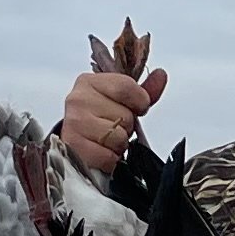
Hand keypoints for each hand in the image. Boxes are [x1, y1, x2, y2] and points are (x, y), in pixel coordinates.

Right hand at [59, 63, 167, 177]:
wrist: (73, 142)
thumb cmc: (98, 118)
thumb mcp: (120, 101)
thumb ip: (143, 90)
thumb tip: (161, 75)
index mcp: (89, 82)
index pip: (127, 87)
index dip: (139, 102)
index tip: (136, 108)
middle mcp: (78, 100)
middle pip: (125, 116)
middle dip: (125, 127)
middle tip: (113, 127)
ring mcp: (74, 124)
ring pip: (118, 138)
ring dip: (118, 145)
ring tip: (106, 141)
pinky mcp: (74, 148)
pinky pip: (108, 157)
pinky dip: (109, 160)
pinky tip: (100, 153)